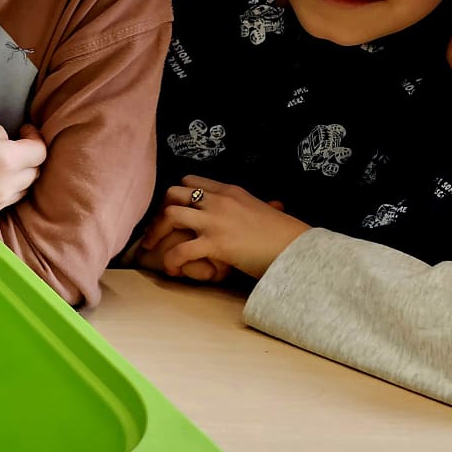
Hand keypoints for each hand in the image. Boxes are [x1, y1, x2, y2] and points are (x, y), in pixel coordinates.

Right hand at [0, 116, 45, 219]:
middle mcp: (4, 187)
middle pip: (34, 174)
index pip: (39, 152)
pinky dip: (1, 189)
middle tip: (13, 145)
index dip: (35, 137)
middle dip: (28, 157)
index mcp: (4, 160)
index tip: (23, 129)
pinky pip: (2, 202)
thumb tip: (6, 140)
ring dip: (17, 176)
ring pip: (20, 191)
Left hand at [142, 176, 308, 279]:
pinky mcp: (216, 244)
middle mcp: (219, 201)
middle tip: (156, 230)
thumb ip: (264, 206)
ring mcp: (216, 221)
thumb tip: (275, 204)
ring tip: (153, 248)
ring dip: (156, 232)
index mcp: (230, 191)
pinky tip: (173, 270)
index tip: (172, 210)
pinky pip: (181, 249)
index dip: (177, 195)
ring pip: (170, 215)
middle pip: (173, 193)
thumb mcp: (270, 211)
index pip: (191, 181)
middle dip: (160, 211)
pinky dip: (171, 260)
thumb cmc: (286, 234)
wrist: (298, 249)